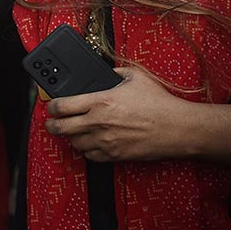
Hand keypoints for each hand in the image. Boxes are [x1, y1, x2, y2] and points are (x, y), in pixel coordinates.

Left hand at [45, 67, 194, 161]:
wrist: (179, 128)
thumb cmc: (160, 103)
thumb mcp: (135, 77)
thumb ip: (114, 73)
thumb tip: (103, 72)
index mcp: (100, 101)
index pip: (62, 106)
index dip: (52, 107)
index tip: (51, 107)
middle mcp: (99, 122)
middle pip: (61, 128)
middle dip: (51, 125)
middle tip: (51, 123)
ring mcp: (106, 141)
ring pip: (74, 144)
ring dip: (71, 138)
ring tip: (74, 131)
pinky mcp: (115, 155)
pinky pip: (90, 157)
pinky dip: (87, 150)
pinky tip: (91, 143)